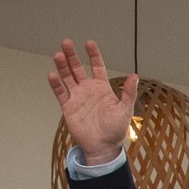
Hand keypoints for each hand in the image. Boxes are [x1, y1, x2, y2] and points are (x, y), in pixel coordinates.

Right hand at [47, 39, 136, 165]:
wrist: (102, 146)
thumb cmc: (115, 130)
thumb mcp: (125, 110)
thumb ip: (128, 93)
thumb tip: (134, 76)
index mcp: (102, 88)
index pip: (97, 66)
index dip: (93, 55)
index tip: (89, 43)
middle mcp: (88, 89)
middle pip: (78, 68)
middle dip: (72, 55)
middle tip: (67, 42)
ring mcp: (77, 97)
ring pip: (67, 77)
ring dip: (63, 66)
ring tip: (59, 55)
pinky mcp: (68, 106)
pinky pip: (60, 92)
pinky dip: (56, 84)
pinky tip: (53, 75)